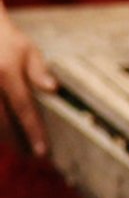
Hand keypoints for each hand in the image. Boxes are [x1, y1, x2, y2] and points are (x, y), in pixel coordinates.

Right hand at [0, 11, 55, 157]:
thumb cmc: (8, 42)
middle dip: (16, 141)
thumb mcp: (28, 50)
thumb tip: (54, 89)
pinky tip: (3, 136)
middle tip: (32, 156)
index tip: (43, 151)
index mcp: (6, 71)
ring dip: (2, 138)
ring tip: (17, 149)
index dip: (33, 130)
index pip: (23, 107)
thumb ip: (40, 71)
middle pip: (1, 120)